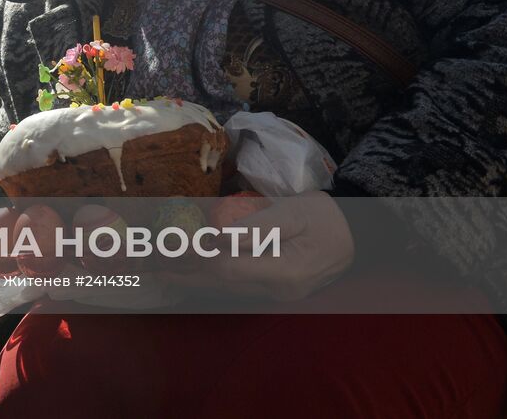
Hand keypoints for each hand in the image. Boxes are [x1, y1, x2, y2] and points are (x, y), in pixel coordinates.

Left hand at [159, 190, 353, 301]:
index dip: (197, 258)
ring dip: (194, 280)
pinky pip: (236, 289)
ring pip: (226, 290)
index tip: (170, 246)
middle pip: (222, 285)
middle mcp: (278, 291)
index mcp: (284, 272)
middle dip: (185, 275)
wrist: (356, 235)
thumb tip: (221, 234)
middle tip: (151, 267)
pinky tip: (193, 274)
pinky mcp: (275, 290)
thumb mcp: (295, 211)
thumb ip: (260, 225)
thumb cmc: (326, 217)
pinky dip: (212, 280)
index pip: (229, 269)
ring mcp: (277, 295)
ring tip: (162, 272)